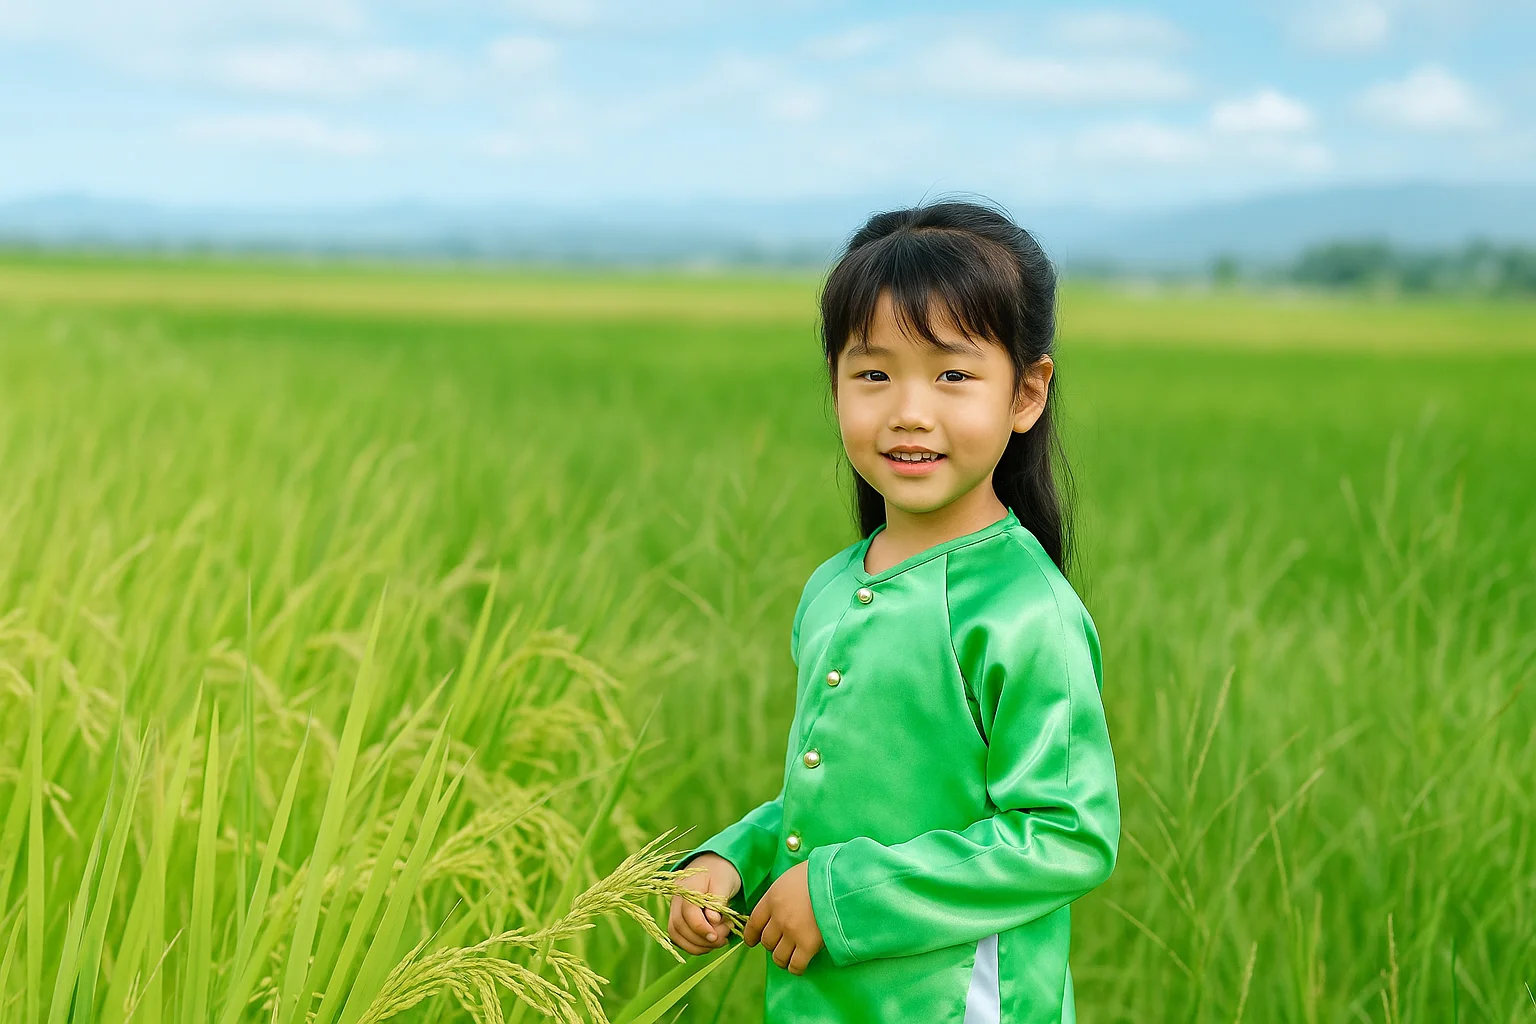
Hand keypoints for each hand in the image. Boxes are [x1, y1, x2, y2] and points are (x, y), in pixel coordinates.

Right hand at [668, 852, 740, 954]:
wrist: (715, 865)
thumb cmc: (722, 872)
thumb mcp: (725, 881)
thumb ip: (719, 900)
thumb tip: (713, 919)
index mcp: (687, 886)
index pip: (688, 912)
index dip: (701, 928)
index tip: (717, 936)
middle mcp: (676, 898)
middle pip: (679, 926)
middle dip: (702, 939)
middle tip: (723, 938)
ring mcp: (674, 908)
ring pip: (677, 935)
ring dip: (697, 945)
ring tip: (719, 941)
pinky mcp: (678, 917)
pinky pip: (680, 936)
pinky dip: (694, 945)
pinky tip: (710, 942)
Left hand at [743, 859, 823, 974]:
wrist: (839, 879)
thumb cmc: (818, 874)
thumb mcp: (791, 878)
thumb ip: (781, 895)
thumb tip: (779, 906)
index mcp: (772, 899)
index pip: (753, 923)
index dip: (751, 936)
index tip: (752, 941)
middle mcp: (778, 917)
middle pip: (767, 941)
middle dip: (772, 945)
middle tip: (780, 945)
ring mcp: (792, 932)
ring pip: (778, 956)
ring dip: (782, 959)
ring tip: (789, 958)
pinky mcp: (808, 944)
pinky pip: (796, 964)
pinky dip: (795, 968)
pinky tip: (798, 966)